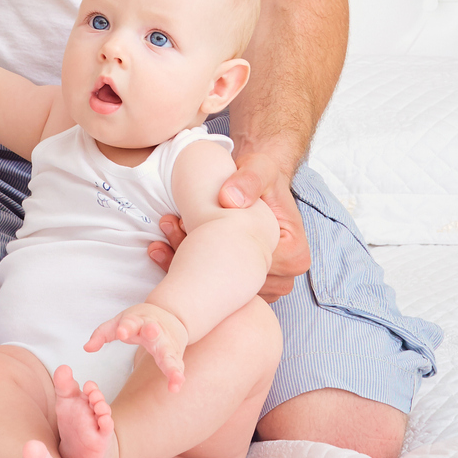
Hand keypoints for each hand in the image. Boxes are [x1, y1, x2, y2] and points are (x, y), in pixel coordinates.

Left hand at [86, 302, 189, 392]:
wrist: (170, 314)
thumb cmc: (139, 321)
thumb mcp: (119, 322)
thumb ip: (102, 334)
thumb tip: (87, 348)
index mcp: (138, 321)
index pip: (131, 323)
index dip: (126, 327)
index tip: (121, 333)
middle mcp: (155, 330)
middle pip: (153, 331)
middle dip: (152, 331)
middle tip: (152, 331)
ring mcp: (167, 343)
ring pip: (169, 353)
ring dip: (171, 364)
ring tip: (175, 378)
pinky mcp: (175, 354)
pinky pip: (176, 366)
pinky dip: (177, 376)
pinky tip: (176, 387)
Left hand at [148, 159, 310, 300]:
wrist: (257, 184)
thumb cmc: (262, 177)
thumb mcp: (261, 168)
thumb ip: (249, 179)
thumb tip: (231, 199)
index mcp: (294, 256)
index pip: (250, 263)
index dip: (214, 245)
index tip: (185, 223)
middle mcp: (284, 278)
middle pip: (235, 281)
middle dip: (197, 258)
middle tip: (170, 229)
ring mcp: (266, 287)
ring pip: (221, 286)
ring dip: (189, 265)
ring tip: (163, 240)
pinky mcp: (247, 289)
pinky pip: (217, 286)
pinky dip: (191, 270)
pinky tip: (164, 251)